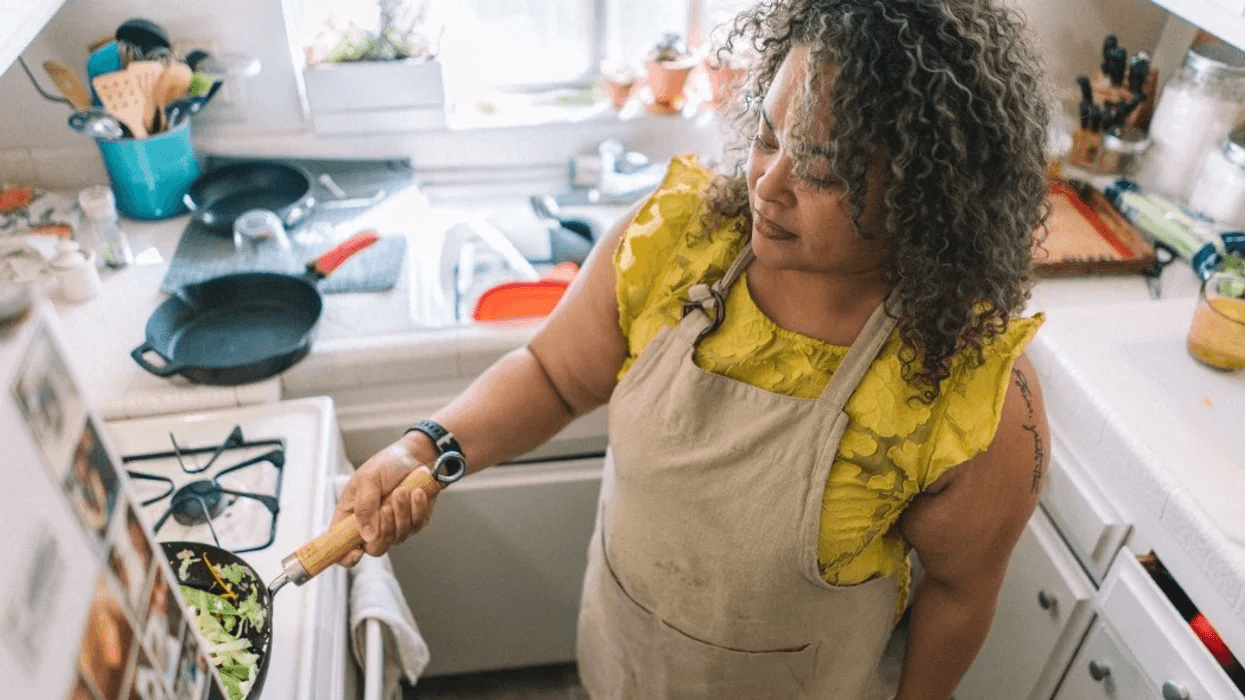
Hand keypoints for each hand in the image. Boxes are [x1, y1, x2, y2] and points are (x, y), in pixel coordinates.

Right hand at [333, 437, 437, 566]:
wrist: (415, 455)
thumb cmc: (386, 464)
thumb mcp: (368, 479)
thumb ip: (365, 507)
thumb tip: (368, 536)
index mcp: (351, 517)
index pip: (342, 548)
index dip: (346, 557)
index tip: (357, 553)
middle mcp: (371, 526)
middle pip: (375, 549)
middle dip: (384, 529)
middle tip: (387, 506)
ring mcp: (393, 526)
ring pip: (397, 538)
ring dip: (402, 512)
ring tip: (402, 490)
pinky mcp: (413, 522)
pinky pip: (417, 525)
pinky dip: (417, 507)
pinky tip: (416, 492)